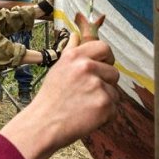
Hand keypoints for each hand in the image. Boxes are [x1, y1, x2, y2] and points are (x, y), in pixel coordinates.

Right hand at [0, 12, 118, 158]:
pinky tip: (88, 116)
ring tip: (86, 105)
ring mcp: (97, 86)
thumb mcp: (58, 67)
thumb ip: (72, 50)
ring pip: (115, 91)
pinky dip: (105, 114)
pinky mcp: (105, 104)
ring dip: (105, 99)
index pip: (104, 47)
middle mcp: (87, 67)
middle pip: (114, 71)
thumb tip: (77, 35)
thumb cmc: (50, 97)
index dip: (107, 57)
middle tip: (89, 92)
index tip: (104, 65)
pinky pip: (115, 108)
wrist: (44, 124)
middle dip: (106, 83)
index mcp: (75, 56)